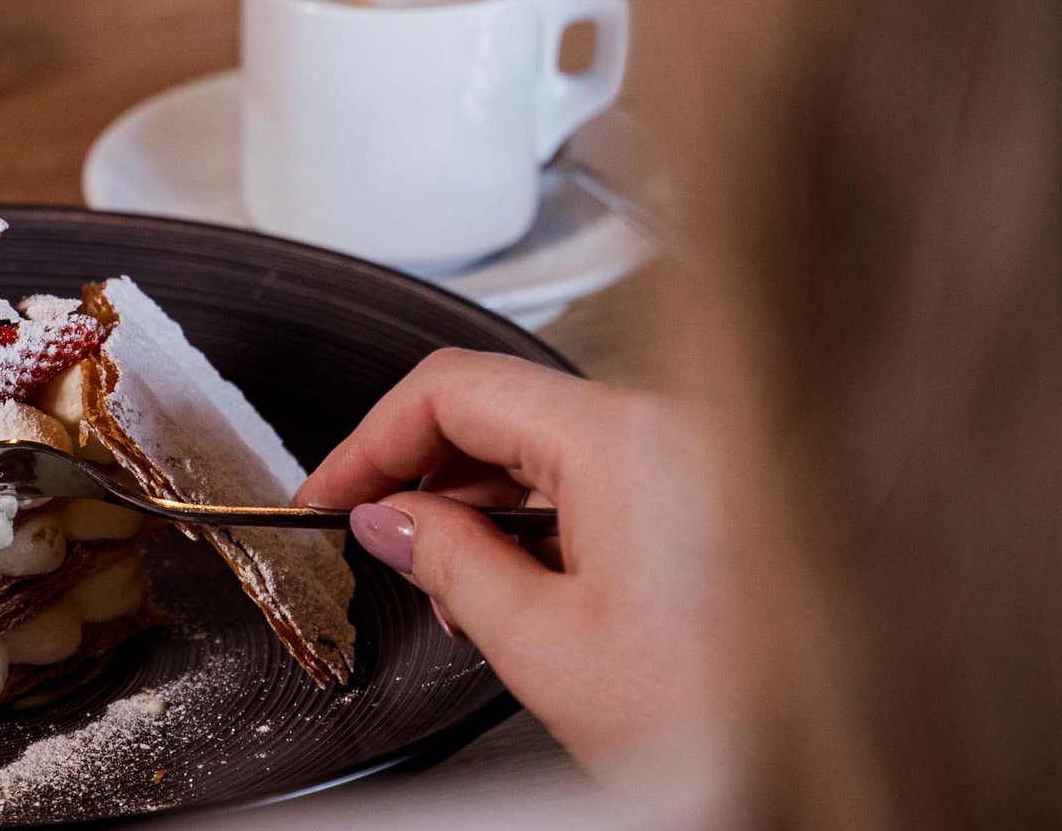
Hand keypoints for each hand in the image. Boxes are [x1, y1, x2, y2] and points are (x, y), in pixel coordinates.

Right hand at [295, 348, 727, 778]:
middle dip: (421, 470)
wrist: (818, 761)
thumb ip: (446, 562)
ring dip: (478, 498)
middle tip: (370, 530)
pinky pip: (598, 474)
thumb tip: (387, 519)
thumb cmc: (719, 713)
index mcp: (619, 440)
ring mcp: (693, 455)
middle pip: (499, 407)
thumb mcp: (541, 644)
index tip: (332, 489)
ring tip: (443, 579)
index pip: (452, 389)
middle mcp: (664, 426)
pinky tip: (512, 580)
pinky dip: (539, 515)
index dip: (371, 439)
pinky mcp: (709, 493)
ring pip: (547, 443)